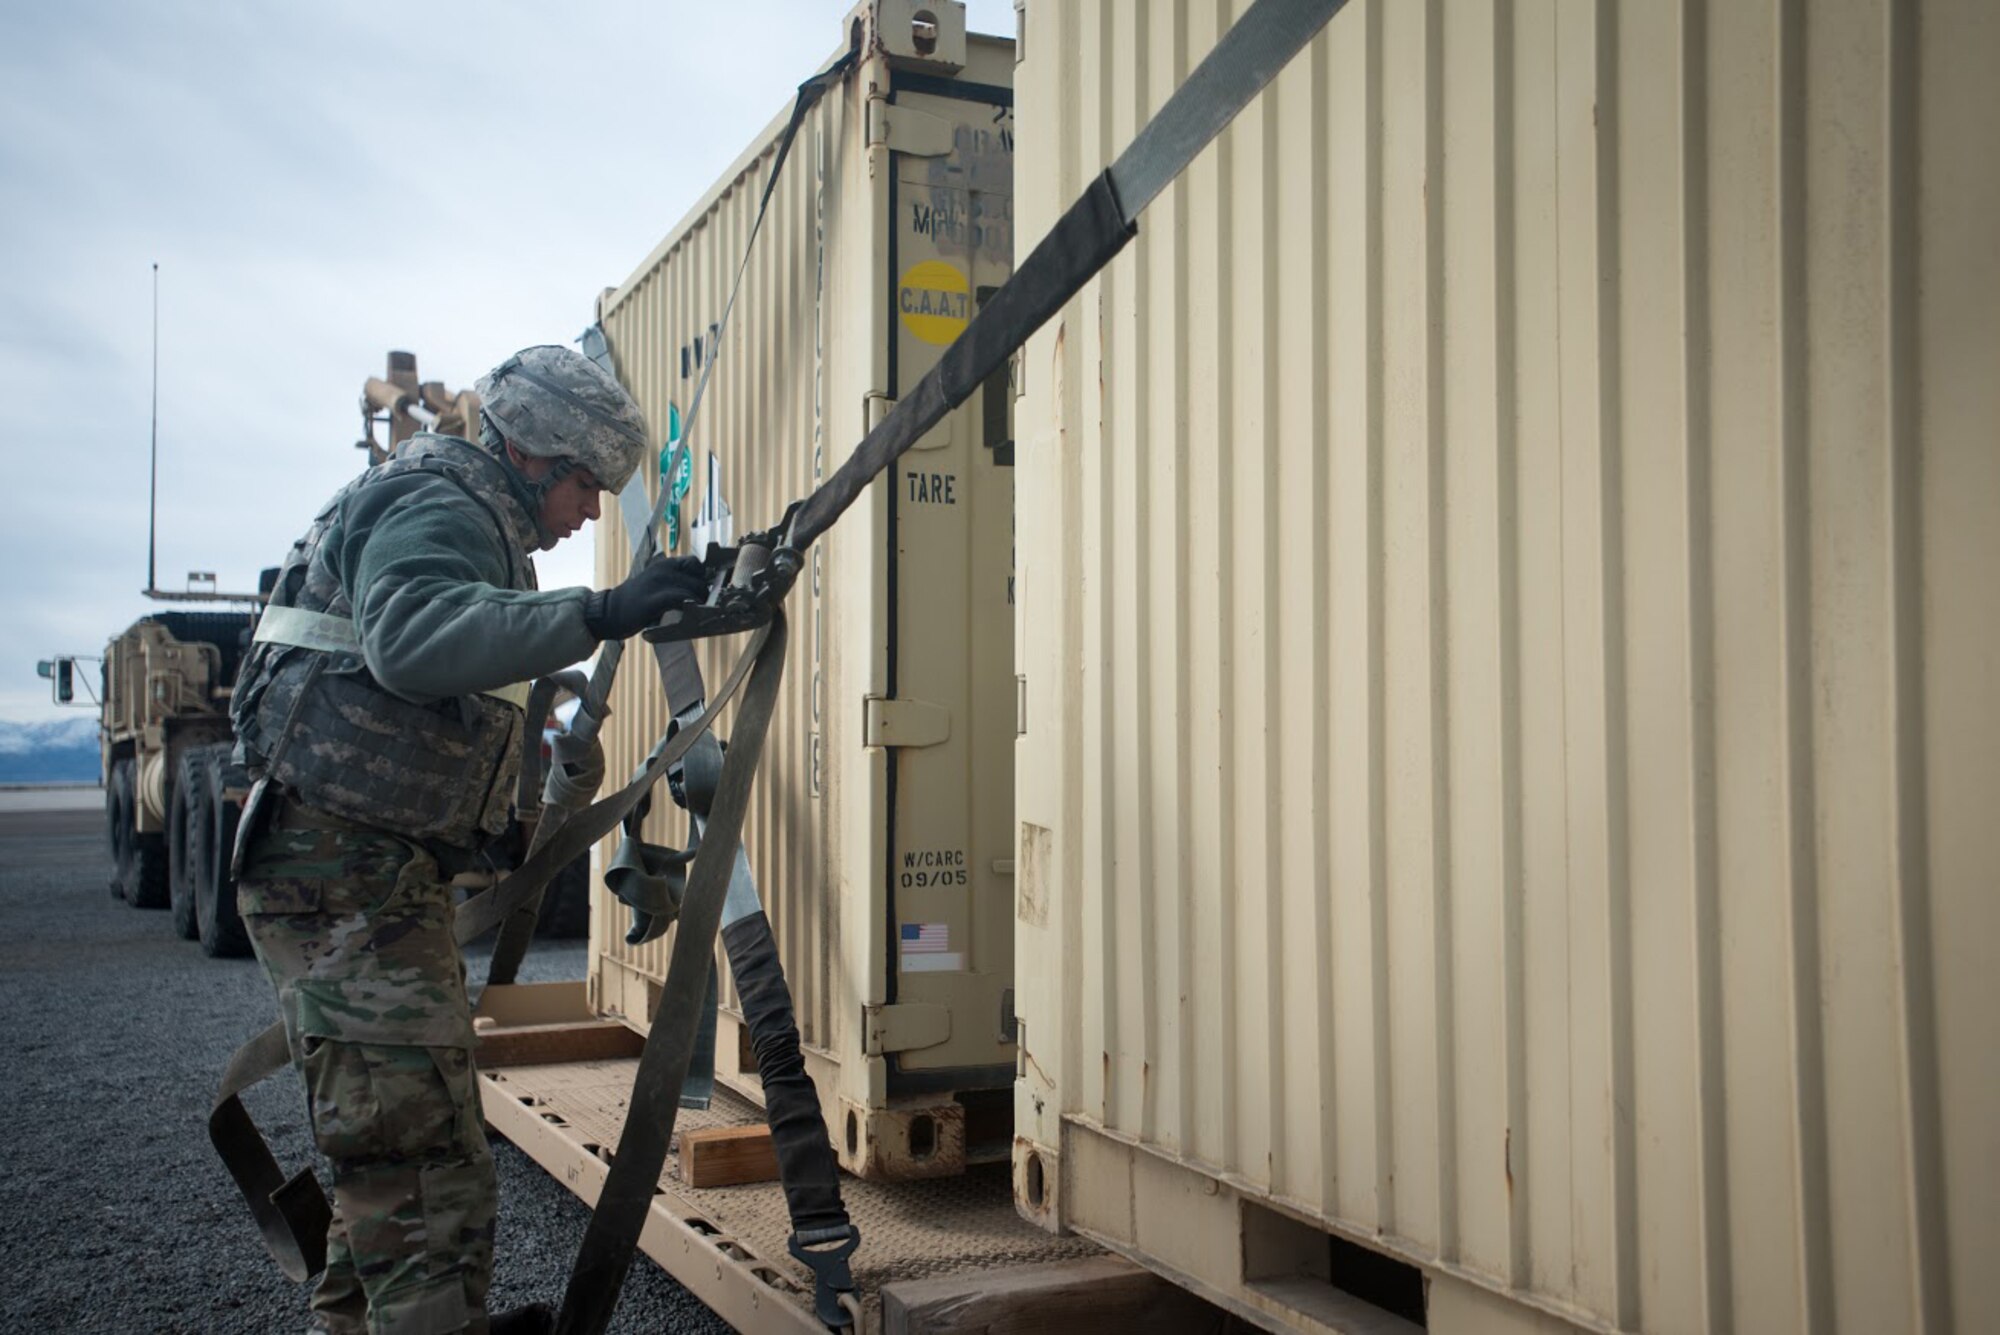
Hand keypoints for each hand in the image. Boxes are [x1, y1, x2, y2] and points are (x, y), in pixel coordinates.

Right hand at [583, 555, 709, 640]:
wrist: (609, 612)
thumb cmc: (636, 603)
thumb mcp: (656, 584)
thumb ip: (675, 583)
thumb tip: (703, 591)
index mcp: (664, 565)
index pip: (695, 563)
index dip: (704, 578)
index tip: (704, 592)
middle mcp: (663, 569)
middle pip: (699, 578)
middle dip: (705, 595)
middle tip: (703, 609)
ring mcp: (658, 582)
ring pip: (694, 589)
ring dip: (701, 604)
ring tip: (698, 615)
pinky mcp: (655, 599)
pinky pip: (682, 599)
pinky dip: (691, 608)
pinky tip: (690, 617)